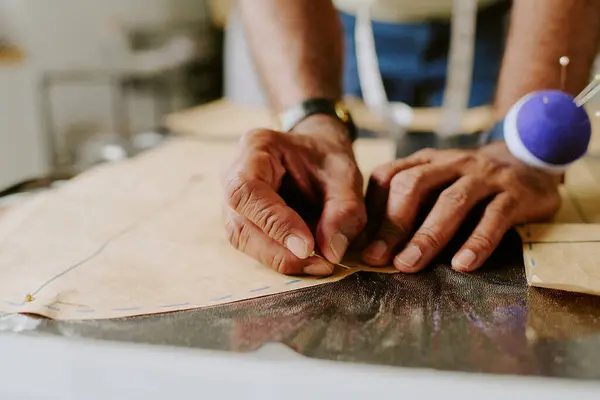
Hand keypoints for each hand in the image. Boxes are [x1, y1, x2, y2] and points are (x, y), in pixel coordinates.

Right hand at [222, 115, 365, 275]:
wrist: (315, 152)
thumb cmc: (326, 156)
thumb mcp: (345, 174)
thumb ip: (344, 209)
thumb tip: (332, 252)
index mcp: (255, 148)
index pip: (248, 190)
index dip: (274, 223)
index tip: (308, 246)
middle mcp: (232, 174)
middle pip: (240, 223)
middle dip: (279, 250)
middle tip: (321, 263)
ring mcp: (231, 200)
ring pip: (243, 239)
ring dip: (280, 258)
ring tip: (318, 263)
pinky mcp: (240, 220)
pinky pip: (253, 245)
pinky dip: (280, 256)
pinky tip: (307, 259)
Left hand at [361, 143, 561, 271]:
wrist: (531, 159)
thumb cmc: (471, 183)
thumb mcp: (437, 182)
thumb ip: (410, 204)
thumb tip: (373, 244)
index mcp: (426, 161)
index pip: (388, 176)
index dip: (370, 209)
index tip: (359, 243)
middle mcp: (451, 163)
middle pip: (413, 185)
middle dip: (392, 223)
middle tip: (378, 258)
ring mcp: (484, 176)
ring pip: (452, 201)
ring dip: (427, 236)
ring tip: (409, 264)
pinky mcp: (515, 193)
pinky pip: (494, 216)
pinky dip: (477, 241)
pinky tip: (462, 264)